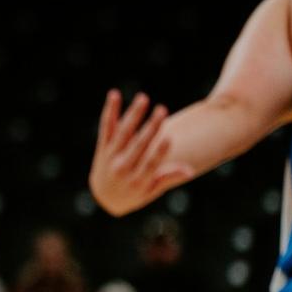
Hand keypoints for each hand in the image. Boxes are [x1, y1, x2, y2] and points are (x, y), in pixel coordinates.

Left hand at [89, 90, 194, 215]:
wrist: (104, 197)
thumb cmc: (133, 193)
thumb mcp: (151, 191)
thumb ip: (167, 177)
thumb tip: (190, 171)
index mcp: (138, 180)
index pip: (150, 164)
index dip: (159, 152)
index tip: (168, 138)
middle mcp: (123, 168)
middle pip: (138, 145)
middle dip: (151, 127)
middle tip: (162, 109)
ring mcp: (111, 156)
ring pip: (122, 132)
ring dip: (133, 114)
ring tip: (143, 98)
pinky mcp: (102, 147)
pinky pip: (106, 126)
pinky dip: (110, 111)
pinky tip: (114, 95)